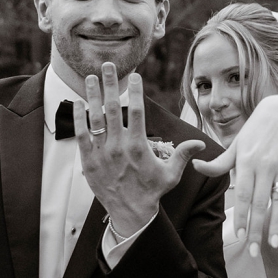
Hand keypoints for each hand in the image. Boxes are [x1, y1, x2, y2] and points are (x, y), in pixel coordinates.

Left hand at [75, 64, 205, 236]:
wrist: (129, 212)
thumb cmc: (152, 191)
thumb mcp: (171, 174)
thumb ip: (183, 155)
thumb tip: (200, 143)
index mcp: (139, 146)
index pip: (137, 112)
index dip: (135, 91)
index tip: (134, 75)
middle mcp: (119, 146)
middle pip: (113, 108)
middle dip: (110, 84)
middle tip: (106, 65)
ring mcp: (102, 153)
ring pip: (95, 118)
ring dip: (92, 95)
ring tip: (89, 77)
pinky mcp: (89, 160)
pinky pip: (82, 135)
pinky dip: (79, 118)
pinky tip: (78, 103)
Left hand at [192, 94, 277, 254]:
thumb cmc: (254, 133)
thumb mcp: (235, 146)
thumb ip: (219, 163)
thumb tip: (195, 166)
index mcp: (246, 162)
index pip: (242, 195)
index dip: (241, 216)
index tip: (239, 235)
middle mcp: (265, 164)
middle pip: (260, 202)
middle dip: (256, 228)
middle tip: (253, 251)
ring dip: (277, 222)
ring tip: (273, 243)